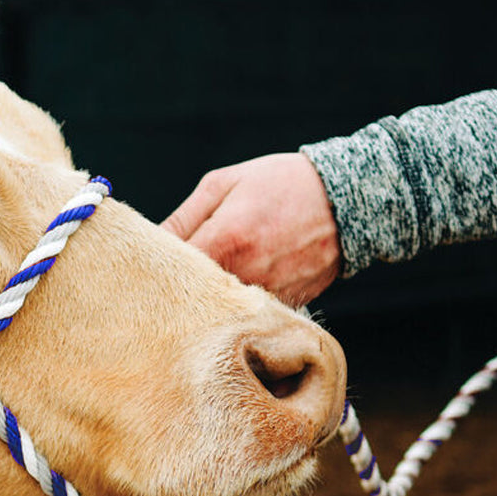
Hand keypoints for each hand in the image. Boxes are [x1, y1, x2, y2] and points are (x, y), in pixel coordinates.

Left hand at [161, 153, 341, 306]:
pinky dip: (239, 301)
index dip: (155, 266)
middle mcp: (246, 273)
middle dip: (179, 284)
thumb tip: (152, 241)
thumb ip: (184, 216)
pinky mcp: (287, 306)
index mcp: (225, 239)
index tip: (147, 262)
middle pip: (192, 294)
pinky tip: (243, 279)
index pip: (170, 268)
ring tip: (215, 271)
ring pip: (221, 307)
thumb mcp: (224, 184)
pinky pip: (249, 311)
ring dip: (210, 295)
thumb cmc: (280, 183)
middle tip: (172, 270)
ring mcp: (268, 293)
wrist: (349, 201)